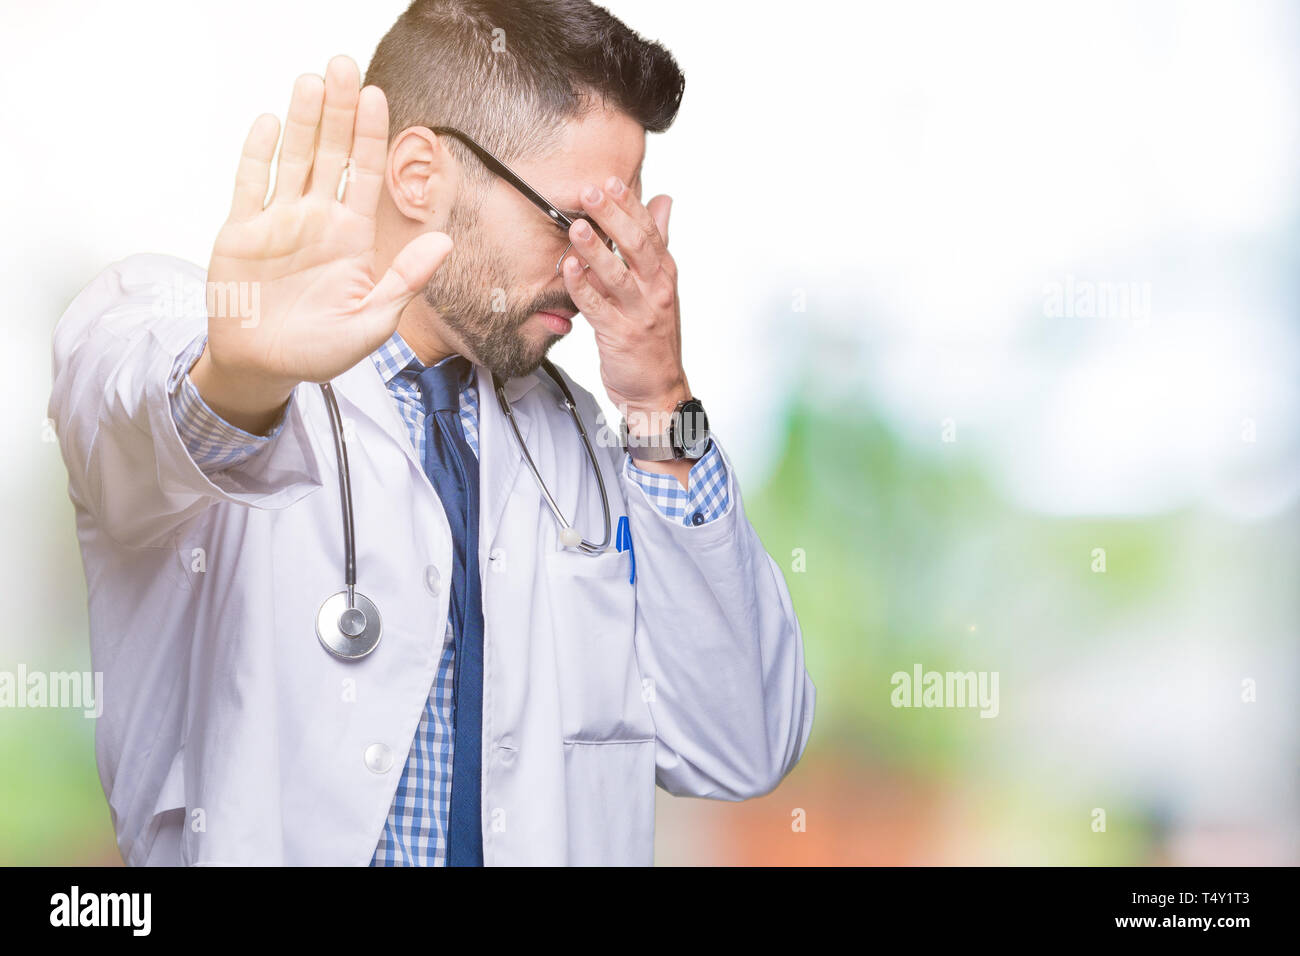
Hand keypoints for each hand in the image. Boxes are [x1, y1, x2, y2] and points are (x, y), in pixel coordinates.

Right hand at [193, 55, 452, 432]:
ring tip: (311, 80)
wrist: (264, 369)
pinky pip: (249, 184)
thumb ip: (404, 280)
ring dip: (301, 120)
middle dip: (337, 111)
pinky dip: (258, 154)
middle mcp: (317, 221)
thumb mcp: (372, 323)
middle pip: (329, 154)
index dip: (369, 135)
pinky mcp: (240, 232)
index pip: (363, 175)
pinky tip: (270, 123)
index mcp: (351, 239)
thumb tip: (444, 243)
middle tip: (343, 66)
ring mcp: (278, 222)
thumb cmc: (319, 352)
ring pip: (292, 159)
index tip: (377, 97)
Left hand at [559, 176, 691, 439]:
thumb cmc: (653, 335)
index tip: (611, 180)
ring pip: (617, 275)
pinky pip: (597, 308)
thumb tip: (663, 201)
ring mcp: (640, 314)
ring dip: (596, 250)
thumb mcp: (661, 286)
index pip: (650, 232)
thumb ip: (657, 243)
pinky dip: (582, 288)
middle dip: (614, 218)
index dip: (631, 206)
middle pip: (637, 247)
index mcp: (664, 275)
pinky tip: (568, 269)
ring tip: (577, 226)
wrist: (658, 389)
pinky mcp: (620, 336)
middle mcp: (656, 291)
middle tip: (591, 192)